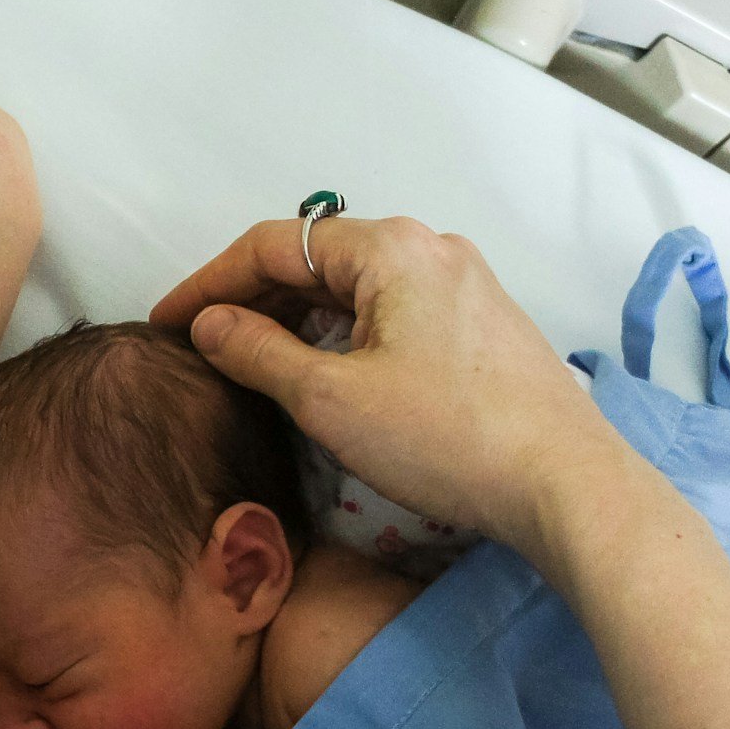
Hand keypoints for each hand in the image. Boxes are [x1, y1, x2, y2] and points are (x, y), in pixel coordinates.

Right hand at [149, 217, 636, 552]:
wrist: (565, 482)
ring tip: (251, 361)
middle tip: (201, 346)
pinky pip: (392, 307)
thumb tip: (208, 325)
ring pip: (356, 285)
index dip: (208, 283)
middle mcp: (429, 247)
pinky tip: (324, 369)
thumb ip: (257, 352)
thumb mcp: (329, 399)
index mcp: (389, 248)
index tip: (164, 325)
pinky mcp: (483, 321)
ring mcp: (464, 282)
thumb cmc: (442, 437)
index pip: (273, 246)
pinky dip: (343, 329)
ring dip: (298, 316)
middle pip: (317, 258)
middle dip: (252, 298)